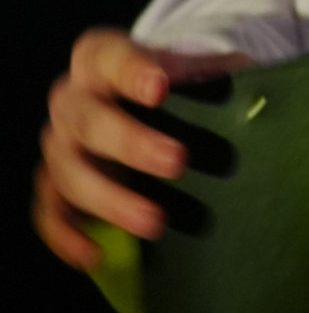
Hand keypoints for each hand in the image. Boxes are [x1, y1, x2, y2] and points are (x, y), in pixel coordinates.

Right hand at [32, 28, 249, 269]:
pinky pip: (49, 213)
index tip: (160, 89)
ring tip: (156, 221)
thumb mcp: (193, 65)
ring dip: (110, 199)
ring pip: (67, 172)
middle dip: (130, 144)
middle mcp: (70, 100)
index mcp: (99, 58)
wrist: (143, 98)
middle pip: (86, 120)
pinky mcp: (54, 185)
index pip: (107, 57)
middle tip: (178, 162)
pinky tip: (97, 255)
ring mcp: (58, 146)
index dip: (130, 71)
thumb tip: (254, 87)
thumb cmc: (173, 80)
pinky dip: (67, 236)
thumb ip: (216, 70)